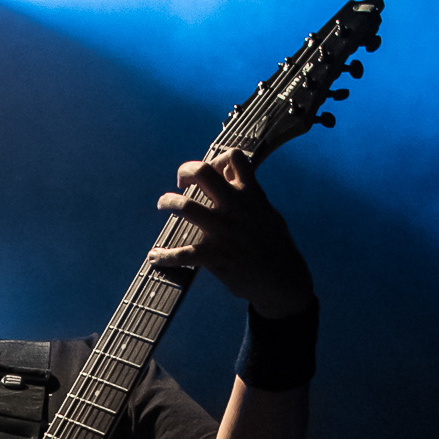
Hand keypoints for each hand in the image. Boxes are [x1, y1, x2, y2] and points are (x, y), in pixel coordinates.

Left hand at [149, 150, 312, 318]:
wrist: (283, 280)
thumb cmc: (276, 248)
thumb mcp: (268, 214)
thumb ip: (251, 198)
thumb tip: (237, 182)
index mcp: (251, 194)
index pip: (233, 158)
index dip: (216, 159)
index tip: (209, 174)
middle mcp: (236, 207)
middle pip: (203, 171)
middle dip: (185, 171)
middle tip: (180, 182)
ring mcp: (224, 230)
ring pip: (185, 206)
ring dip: (168, 202)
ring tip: (163, 204)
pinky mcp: (216, 255)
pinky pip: (183, 253)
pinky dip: (165, 256)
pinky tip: (155, 258)